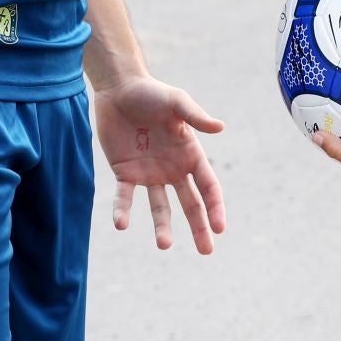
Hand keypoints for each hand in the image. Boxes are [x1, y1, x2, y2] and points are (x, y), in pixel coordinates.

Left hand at [92, 76, 226, 253]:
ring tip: (164, 244)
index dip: (215, 206)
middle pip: (190, 203)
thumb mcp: (177, 102)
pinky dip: (123, 211)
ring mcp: (149, 173)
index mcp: (190, 154)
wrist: (120, 88)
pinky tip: (121, 224)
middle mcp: (173, 168)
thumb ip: (196, 117)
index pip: (208, 186)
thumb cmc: (152, 93)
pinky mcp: (125, 173)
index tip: (220, 227)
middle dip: (199, 227)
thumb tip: (221, 127)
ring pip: (159, 206)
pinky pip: (125, 197)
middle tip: (206, 251)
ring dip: (162, 226)